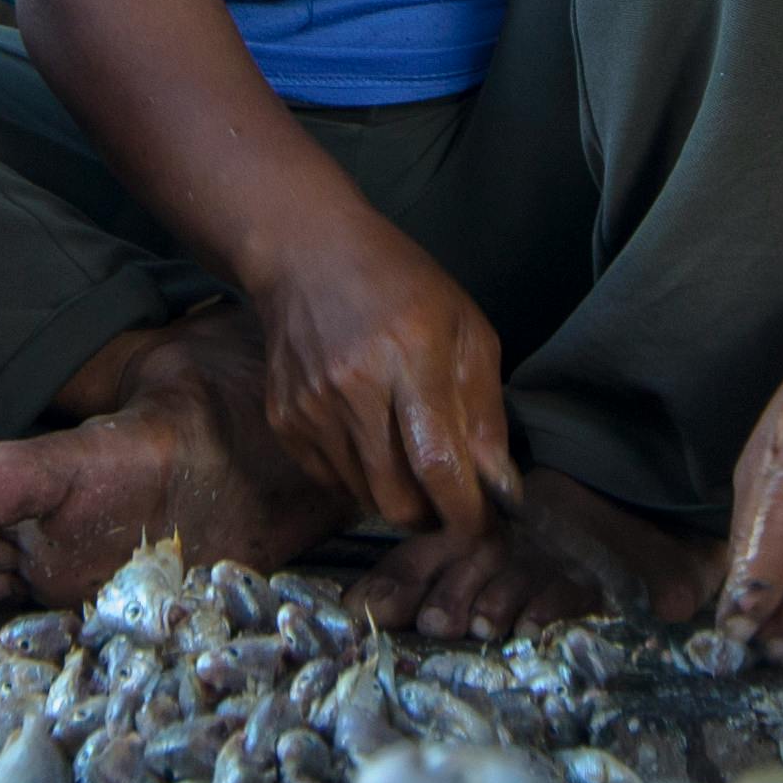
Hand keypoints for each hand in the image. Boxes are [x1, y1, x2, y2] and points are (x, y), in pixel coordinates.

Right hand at [250, 214, 515, 542]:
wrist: (306, 256)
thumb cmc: (401, 286)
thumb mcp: (466, 330)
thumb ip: (485, 411)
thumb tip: (498, 485)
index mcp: (411, 357)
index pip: (437, 463)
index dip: (464, 511)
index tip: (484, 526)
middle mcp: (354, 388)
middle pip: (397, 498)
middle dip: (433, 517)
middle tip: (450, 499)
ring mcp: (312, 408)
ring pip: (365, 498)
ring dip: (398, 497)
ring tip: (411, 461)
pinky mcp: (284, 422)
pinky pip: (332, 481)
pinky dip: (360, 478)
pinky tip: (370, 438)